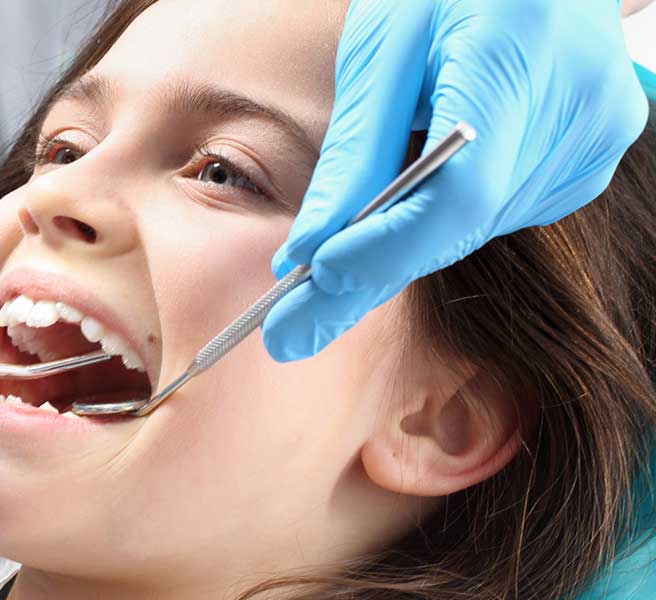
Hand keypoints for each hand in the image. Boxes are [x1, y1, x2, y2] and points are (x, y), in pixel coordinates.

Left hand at [263, 0, 649, 361]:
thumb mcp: (383, 48)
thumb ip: (355, 150)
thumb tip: (309, 250)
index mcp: (519, 56)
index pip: (455, 193)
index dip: (383, 247)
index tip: (313, 280)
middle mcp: (579, 109)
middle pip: (461, 225)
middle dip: (368, 274)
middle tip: (290, 329)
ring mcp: (594, 140)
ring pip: (473, 230)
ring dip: (400, 247)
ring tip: (334, 264)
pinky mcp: (589, 159)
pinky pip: (498, 214)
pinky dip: (440, 220)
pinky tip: (412, 198)